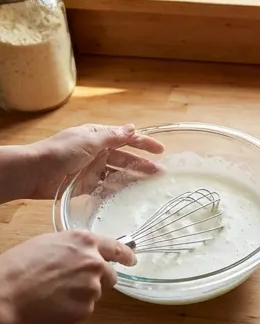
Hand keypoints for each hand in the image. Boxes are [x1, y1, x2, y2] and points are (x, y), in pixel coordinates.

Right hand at [0, 230, 133, 323]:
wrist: (6, 293)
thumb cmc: (20, 266)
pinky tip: (51, 308)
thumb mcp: (51, 243)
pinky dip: (70, 312)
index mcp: (86, 242)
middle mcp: (95, 263)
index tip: (132, 260)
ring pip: (93, 295)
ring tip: (53, 296)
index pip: (116, 248)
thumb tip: (83, 255)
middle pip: (109, 275)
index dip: (126, 255)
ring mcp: (91, 288)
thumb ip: (75, 248)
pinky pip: (82, 312)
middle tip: (72, 286)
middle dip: (97, 281)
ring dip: (80, 297)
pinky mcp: (84, 310)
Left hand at [18, 124, 163, 200]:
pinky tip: (127, 195)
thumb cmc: (60, 152)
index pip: (127, 138)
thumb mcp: (90, 140)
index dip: (144, 143)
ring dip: (131, 177)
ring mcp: (91, 169)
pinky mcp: (84, 185)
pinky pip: (104, 187)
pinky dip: (115, 190)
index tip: (161, 150)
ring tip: (146, 186)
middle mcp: (97, 152)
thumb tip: (133, 128)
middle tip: (158, 173)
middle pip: (124, 157)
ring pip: (116, 173)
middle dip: (142, 164)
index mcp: (98, 137)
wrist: (33, 173)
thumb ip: (113, 136)